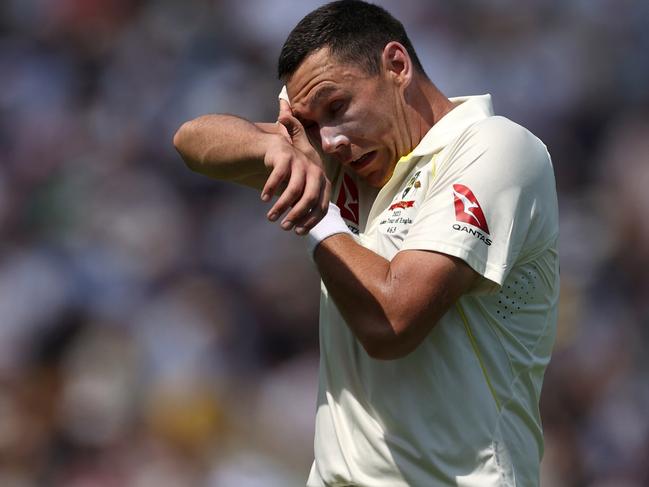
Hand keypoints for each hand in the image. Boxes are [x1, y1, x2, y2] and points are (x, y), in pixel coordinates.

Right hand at [261, 99, 330, 234]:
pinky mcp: (287, 155)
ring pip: (294, 189)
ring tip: (270, 217)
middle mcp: (316, 172)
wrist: (276, 151)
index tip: (298, 232)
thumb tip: (301, 230)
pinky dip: (270, 189)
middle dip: (296, 215)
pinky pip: (279, 176)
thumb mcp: (300, 192)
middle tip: (284, 227)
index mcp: (323, 183)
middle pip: (310, 198)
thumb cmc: (290, 177)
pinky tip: (264, 199)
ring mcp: (302, 162)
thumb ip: (303, 207)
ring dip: (281, 206)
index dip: (311, 221)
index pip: (322, 206)